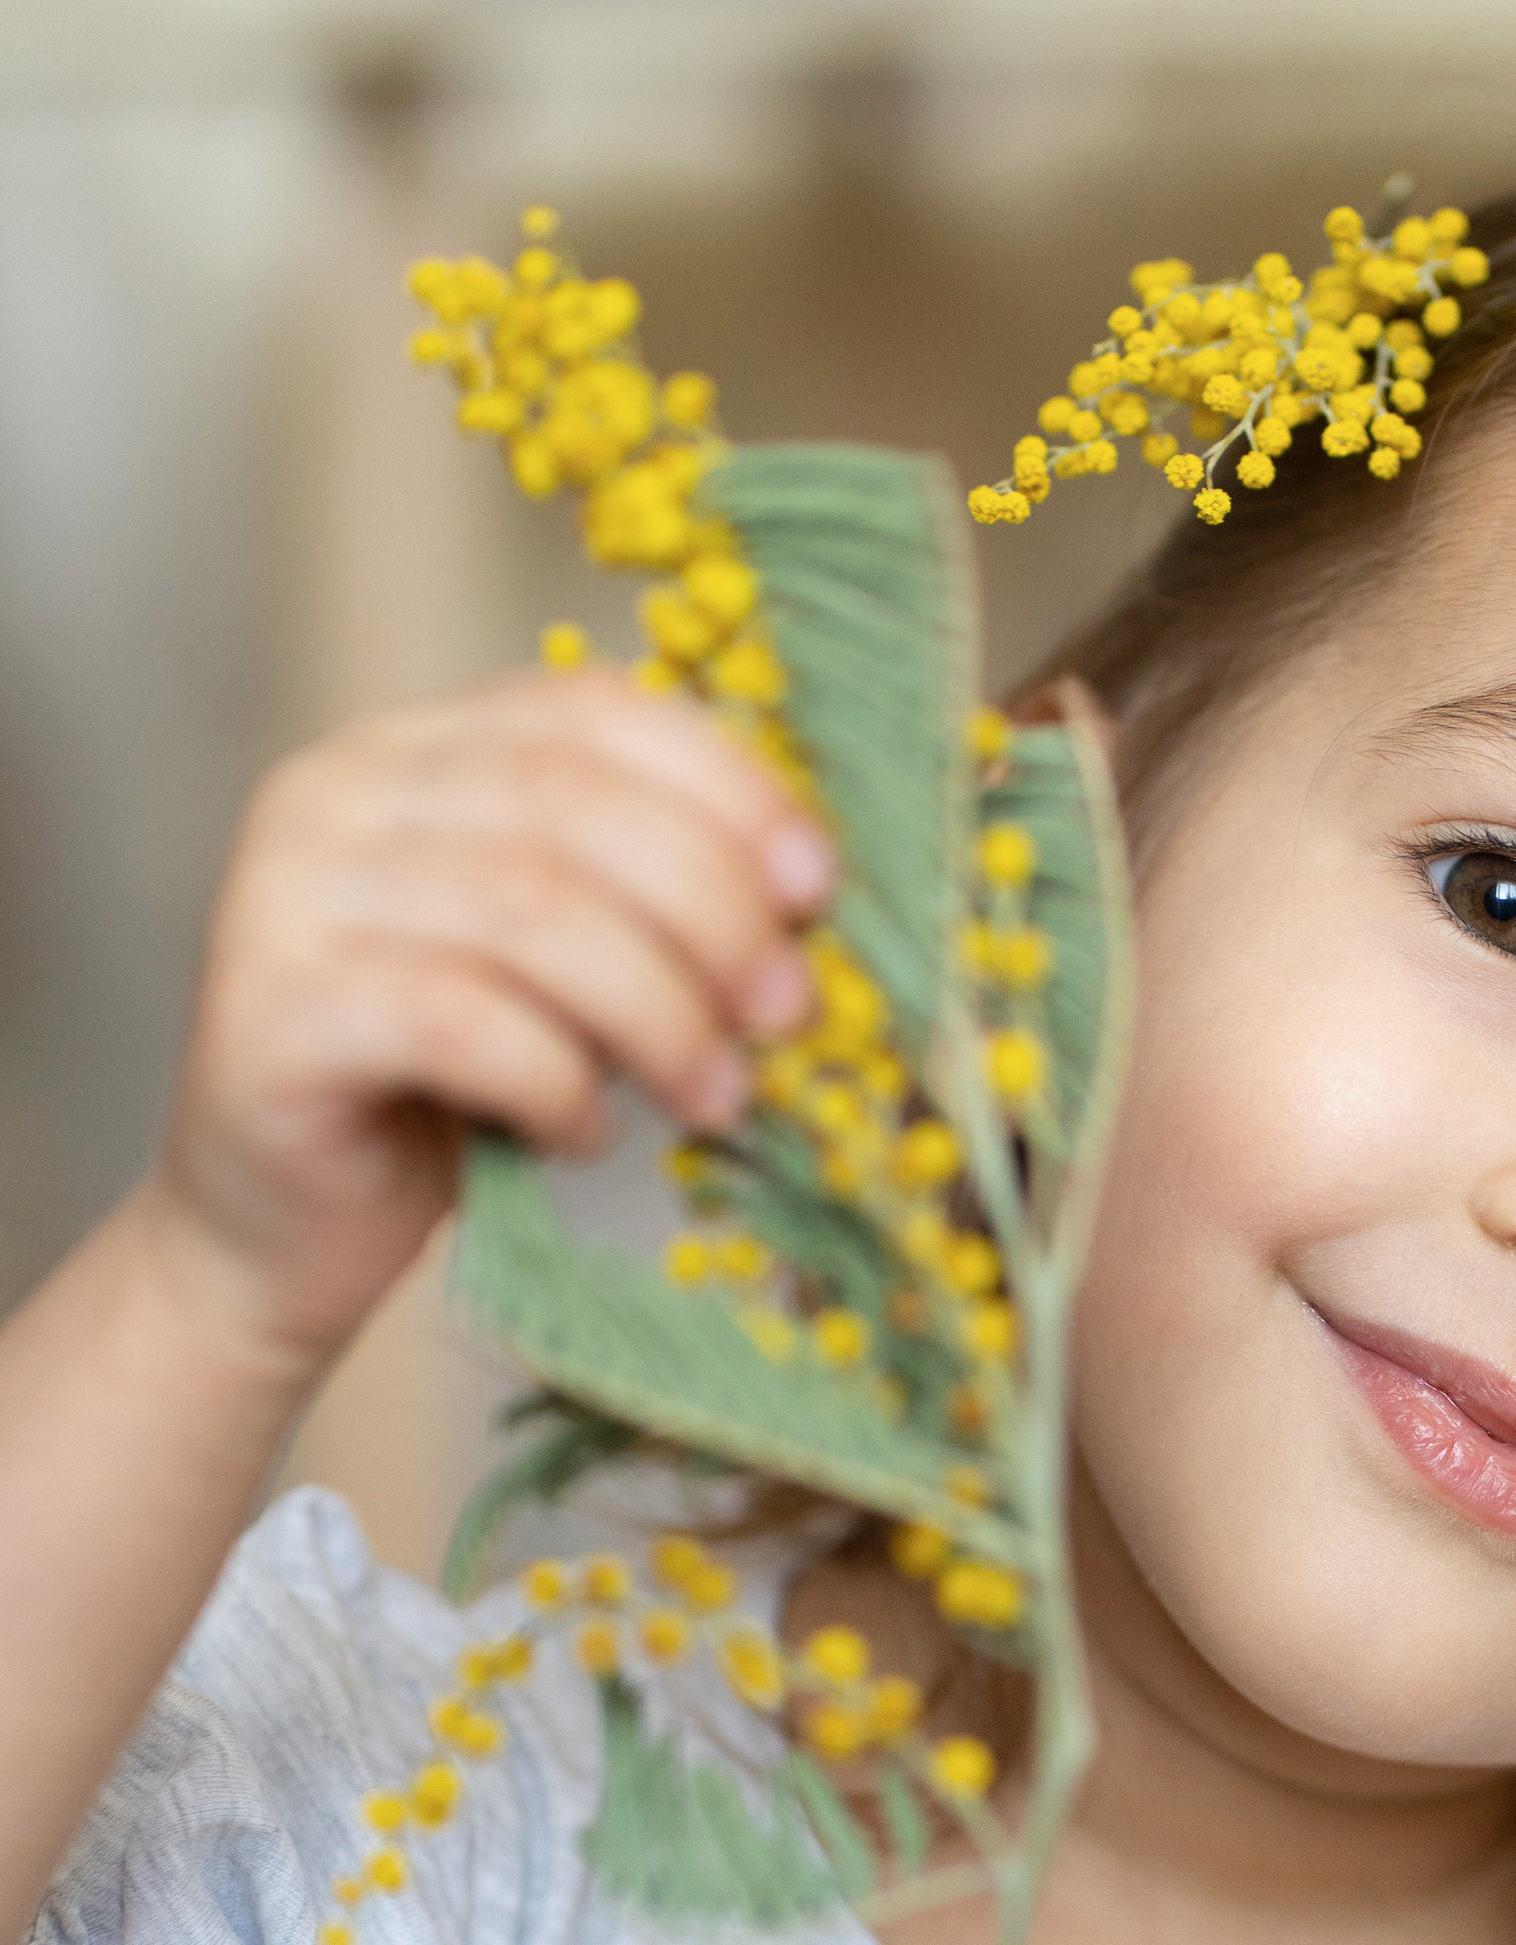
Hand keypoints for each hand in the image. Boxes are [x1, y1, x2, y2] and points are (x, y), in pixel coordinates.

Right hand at [147, 667, 831, 1375]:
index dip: (722, 786)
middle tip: (788, 1012)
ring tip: (713, 1095)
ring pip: (524, 909)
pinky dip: (554, 1081)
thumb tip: (808, 893)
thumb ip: (643, 899)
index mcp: (413, 749)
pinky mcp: (270, 1009)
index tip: (817, 885)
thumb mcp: (564, 971)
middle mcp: (333, 790)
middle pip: (568, 803)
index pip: (587, 709)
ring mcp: (284, 891)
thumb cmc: (447, 1096)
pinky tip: (584, 1135)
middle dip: (710, 910)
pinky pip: (456, 1021)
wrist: (284, 1234)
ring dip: (656, 1010)